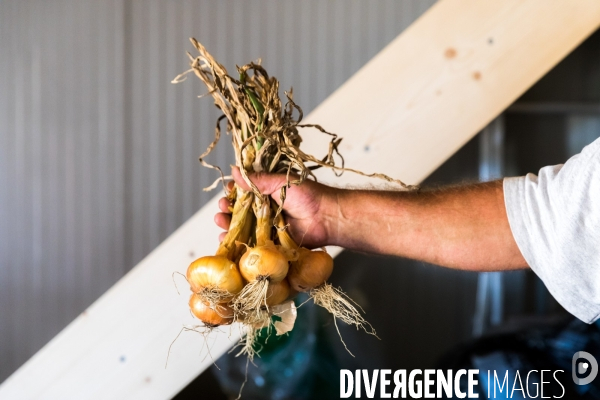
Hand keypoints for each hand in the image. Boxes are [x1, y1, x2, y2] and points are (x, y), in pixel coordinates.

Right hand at [214, 167, 336, 247]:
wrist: (326, 218)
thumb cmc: (308, 196)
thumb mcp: (279, 183)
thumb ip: (256, 180)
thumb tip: (234, 170)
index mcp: (267, 192)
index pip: (243, 192)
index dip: (232, 193)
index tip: (227, 193)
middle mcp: (265, 209)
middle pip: (239, 211)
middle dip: (226, 211)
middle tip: (221, 210)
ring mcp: (267, 227)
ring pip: (243, 228)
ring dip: (229, 226)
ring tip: (221, 225)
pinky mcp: (271, 243)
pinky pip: (252, 244)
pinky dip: (239, 244)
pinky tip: (227, 241)